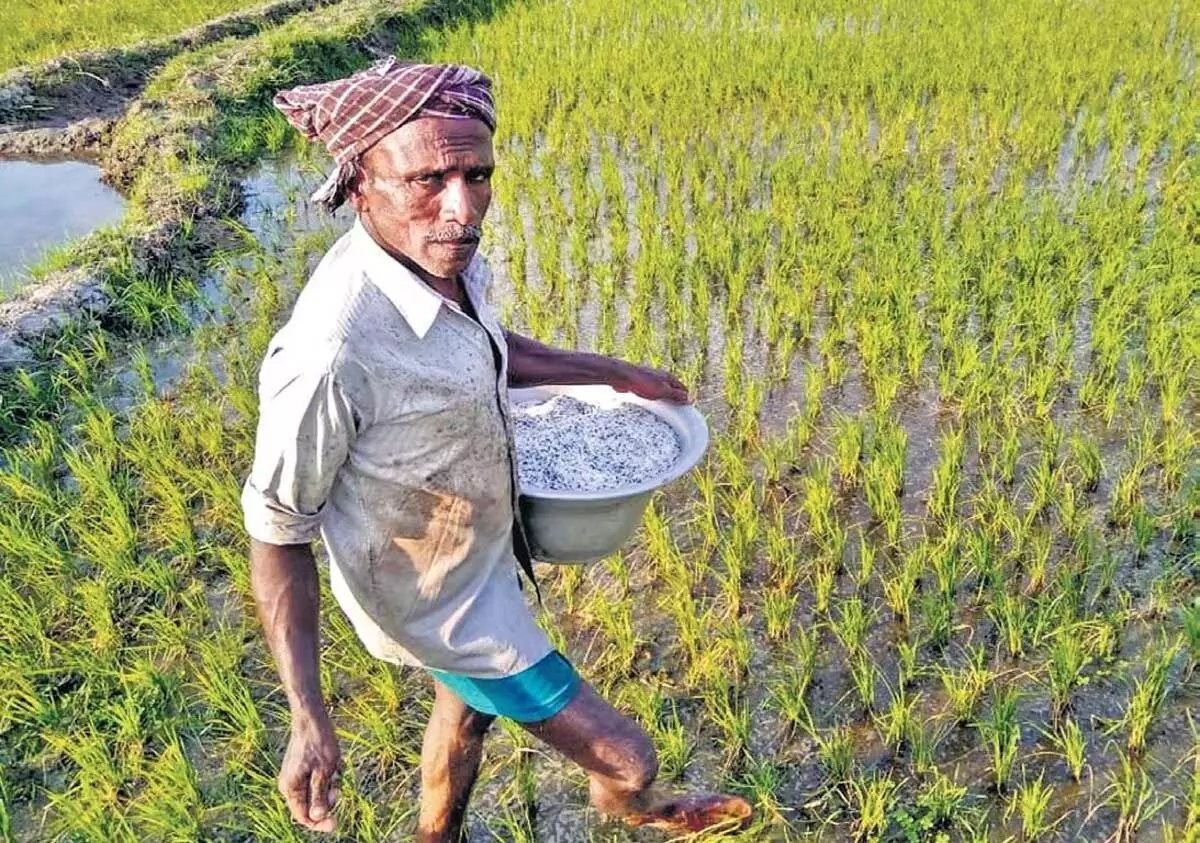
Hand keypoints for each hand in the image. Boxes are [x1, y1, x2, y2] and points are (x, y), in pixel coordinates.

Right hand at [279, 710, 342, 832]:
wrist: (312, 717)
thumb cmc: (318, 741)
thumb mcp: (324, 770)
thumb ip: (319, 795)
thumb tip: (317, 818)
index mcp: (291, 788)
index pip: (303, 817)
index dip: (319, 823)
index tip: (336, 822)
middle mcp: (291, 785)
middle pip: (313, 804)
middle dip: (329, 795)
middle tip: (337, 779)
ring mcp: (297, 775)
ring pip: (319, 790)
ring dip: (332, 782)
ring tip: (336, 765)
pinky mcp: (305, 767)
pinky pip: (320, 779)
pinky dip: (330, 774)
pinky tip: (335, 760)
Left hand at [611, 361, 691, 403]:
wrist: (623, 377)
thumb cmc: (642, 382)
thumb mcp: (662, 391)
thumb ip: (675, 395)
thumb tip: (689, 398)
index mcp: (669, 378)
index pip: (682, 388)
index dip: (685, 397)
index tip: (688, 407)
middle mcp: (661, 377)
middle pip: (673, 389)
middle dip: (676, 398)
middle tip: (678, 410)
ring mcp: (651, 380)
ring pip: (662, 390)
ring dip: (664, 398)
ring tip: (666, 409)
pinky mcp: (642, 384)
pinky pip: (652, 392)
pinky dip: (654, 398)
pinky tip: (651, 404)